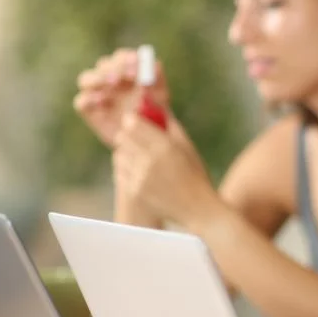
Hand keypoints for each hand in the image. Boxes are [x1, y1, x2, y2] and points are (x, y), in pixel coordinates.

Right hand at [74, 48, 170, 147]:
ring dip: (96, 79)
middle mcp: (108, 78)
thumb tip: (155, 64)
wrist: (144, 137)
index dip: (126, 59)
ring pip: (85, 79)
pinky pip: (81, 102)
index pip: (121, 57)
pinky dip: (88, 99)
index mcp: (125, 70)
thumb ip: (158, 80)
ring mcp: (96, 93)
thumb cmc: (154, 112)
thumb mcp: (160, 96)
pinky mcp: (88, 110)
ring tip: (111, 84)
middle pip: (103, 65)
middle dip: (112, 69)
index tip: (135, 64)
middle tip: (120, 78)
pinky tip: (101, 101)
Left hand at [112, 111, 220, 226]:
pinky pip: (119, 172)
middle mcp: (150, 161)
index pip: (133, 123)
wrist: (199, 210)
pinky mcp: (134, 192)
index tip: (136, 122)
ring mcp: (140, 178)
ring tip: (140, 158)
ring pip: (118, 154)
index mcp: (165, 146)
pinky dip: (127, 170)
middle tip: (138, 140)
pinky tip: (140, 173)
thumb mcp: (188, 148)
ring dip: (127, 153)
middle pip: (122, 137)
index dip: (133, 121)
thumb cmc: (196, 176)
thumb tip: (157, 106)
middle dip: (129, 136)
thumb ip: (171, 126)